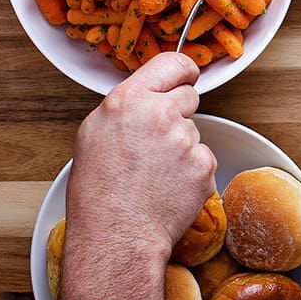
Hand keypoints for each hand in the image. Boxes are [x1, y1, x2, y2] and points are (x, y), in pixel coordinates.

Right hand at [66, 51, 214, 258]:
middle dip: (178, 114)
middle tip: (157, 143)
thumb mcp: (96, 134)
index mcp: (127, 101)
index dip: (183, 70)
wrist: (116, 236)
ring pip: (194, 132)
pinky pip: (203, 158)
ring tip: (155, 174)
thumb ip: (128, 107)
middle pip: (188, 96)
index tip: (187, 76)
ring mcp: (186, 139)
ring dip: (182, 148)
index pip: (172, 63)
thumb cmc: (99, 193)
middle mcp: (159, 114)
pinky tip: (169, 187)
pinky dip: (192, 172)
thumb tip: (148, 96)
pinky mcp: (204, 164)